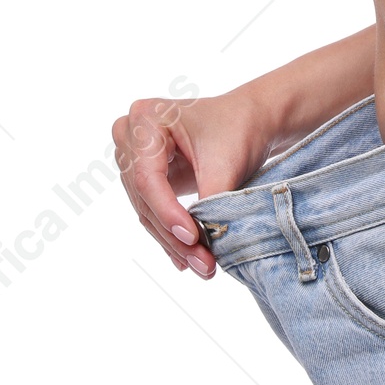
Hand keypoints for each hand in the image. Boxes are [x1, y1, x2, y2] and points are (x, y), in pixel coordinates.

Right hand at [112, 87, 272, 278]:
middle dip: (174, 234)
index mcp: (147, 118)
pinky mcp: (145, 177)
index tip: (193, 238)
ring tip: (202, 266)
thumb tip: (195, 245)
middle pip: (146, 197)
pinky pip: (153, 211)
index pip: (148, 178)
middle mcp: (131, 135)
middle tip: (202, 263)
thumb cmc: (240, 129)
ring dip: (173, 242)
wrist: (252, 119)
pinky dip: (171, 235)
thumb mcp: (225, 163)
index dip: (168, 212)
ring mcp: (134, 157)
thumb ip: (207, 202)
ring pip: (148, 210)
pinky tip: (187, 259)